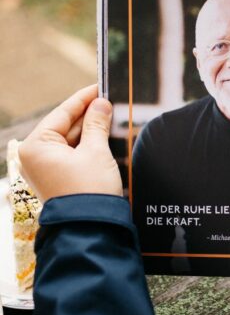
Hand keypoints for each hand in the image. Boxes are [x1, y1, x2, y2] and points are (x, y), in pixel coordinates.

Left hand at [18, 84, 122, 201]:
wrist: (92, 227)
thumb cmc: (89, 191)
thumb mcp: (96, 151)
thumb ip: (97, 124)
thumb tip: (101, 103)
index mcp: (36, 146)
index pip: (62, 113)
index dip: (83, 99)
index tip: (100, 87)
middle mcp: (35, 156)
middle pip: (65, 126)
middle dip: (89, 116)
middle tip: (110, 102)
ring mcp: (45, 169)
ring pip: (70, 140)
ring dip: (90, 131)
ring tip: (111, 118)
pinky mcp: (58, 178)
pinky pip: (72, 154)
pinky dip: (88, 145)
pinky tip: (104, 137)